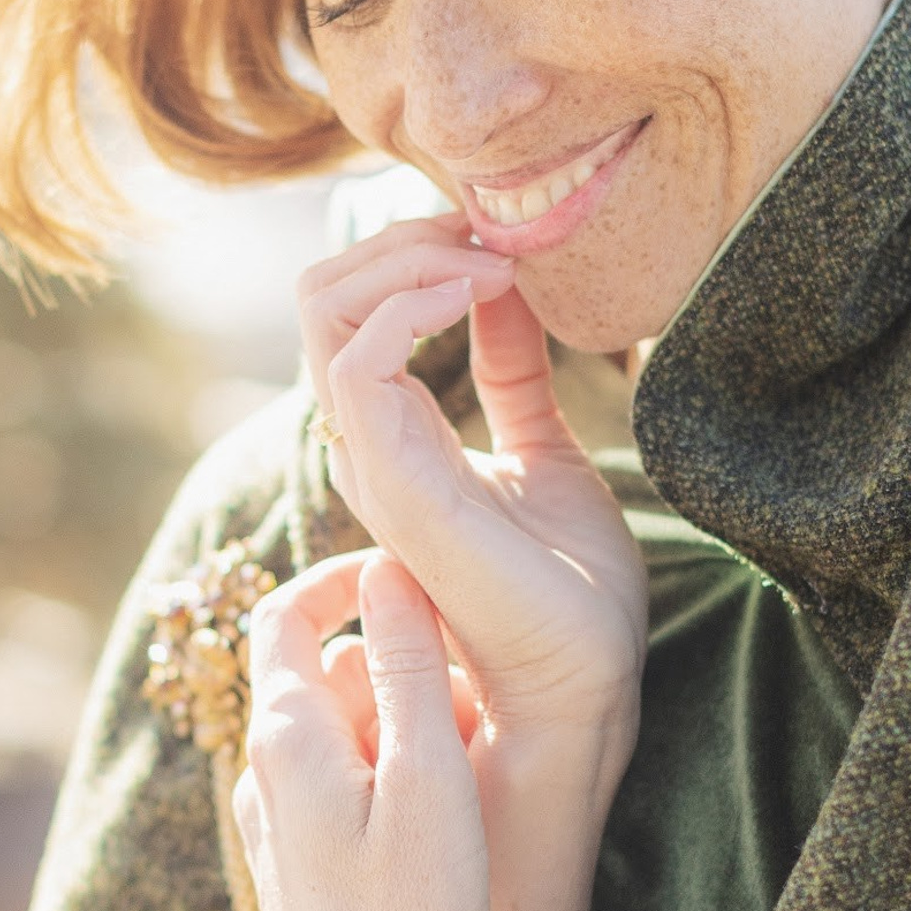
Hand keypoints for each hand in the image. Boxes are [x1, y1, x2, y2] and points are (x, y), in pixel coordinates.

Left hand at [234, 550, 489, 910]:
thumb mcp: (431, 776)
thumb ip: (406, 666)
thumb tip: (387, 571)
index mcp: (287, 738)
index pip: (284, 615)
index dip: (342, 579)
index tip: (408, 573)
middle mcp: (261, 780)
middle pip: (321, 677)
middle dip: (395, 666)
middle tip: (476, 689)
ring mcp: (272, 836)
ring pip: (335, 743)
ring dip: (397, 730)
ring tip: (472, 763)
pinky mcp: (295, 884)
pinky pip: (337, 799)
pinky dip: (386, 783)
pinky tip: (441, 826)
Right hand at [298, 220, 644, 774]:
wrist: (588, 679)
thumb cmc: (572, 590)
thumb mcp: (545, 447)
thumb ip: (511, 372)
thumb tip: (507, 287)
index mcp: (393, 439)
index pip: (349, 312)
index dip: (411, 254)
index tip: (497, 238)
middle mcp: (366, 448)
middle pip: (322, 297)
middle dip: (402, 239)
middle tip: (489, 232)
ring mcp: (372, 465)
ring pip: (324, 310)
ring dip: (410, 258)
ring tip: (491, 258)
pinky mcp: (395, 483)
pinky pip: (359, 357)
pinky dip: (415, 299)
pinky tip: (485, 292)